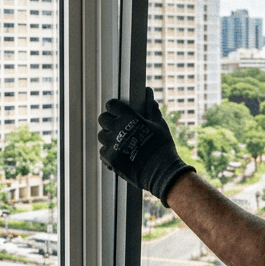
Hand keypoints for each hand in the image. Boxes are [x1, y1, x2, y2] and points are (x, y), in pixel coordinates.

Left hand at [98, 87, 195, 204]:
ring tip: (121, 141)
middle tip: (119, 126)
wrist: (161, 172)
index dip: (114, 107)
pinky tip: (120, 154)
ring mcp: (112, 145)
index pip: (112, 105)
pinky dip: (110, 152)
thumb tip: (148, 92)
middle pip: (103, 119)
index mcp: (129, 117)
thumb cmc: (162, 147)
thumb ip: (151, 108)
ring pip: (102, 136)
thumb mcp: (159, 125)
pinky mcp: (110, 159)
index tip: (118, 111)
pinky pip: (103, 151)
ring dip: (109, 136)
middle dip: (109, 120)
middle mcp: (117, 129)